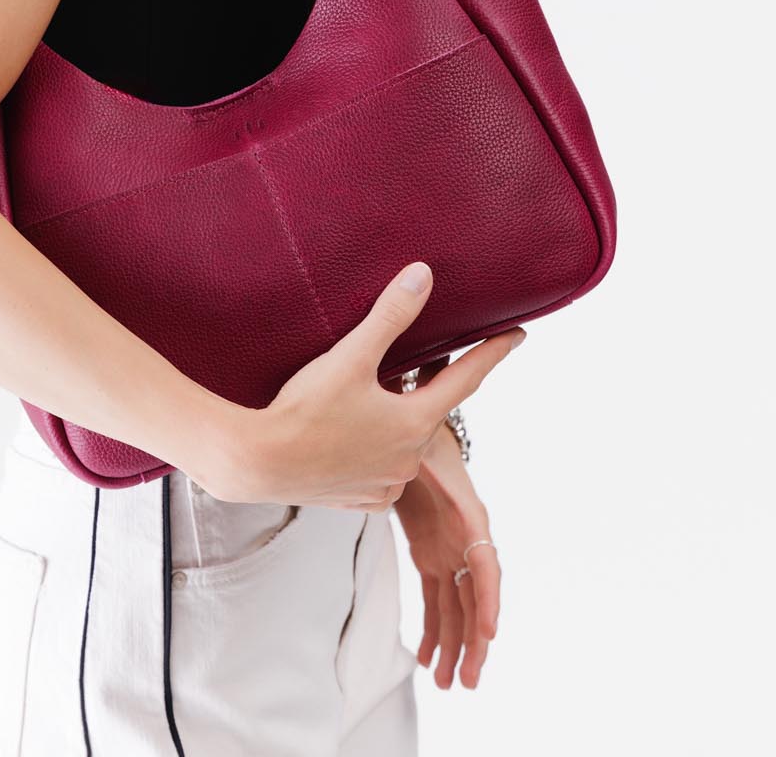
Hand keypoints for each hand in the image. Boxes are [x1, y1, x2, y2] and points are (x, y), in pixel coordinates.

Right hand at [203, 260, 525, 506]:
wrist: (259, 462)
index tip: (517, 335)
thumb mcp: (351, 356)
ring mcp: (387, 483)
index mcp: (415, 421)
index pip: (466, 377)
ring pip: (405, 443)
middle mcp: (409, 458)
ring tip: (374, 402)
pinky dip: (376, 452)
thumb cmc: (304, 409)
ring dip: (397, 422)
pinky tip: (354, 438)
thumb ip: (390, 315)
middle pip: (431, 411)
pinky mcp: (363, 499)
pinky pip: (382, 471)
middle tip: (419, 366)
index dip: (493, 352)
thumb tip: (422, 276)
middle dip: (427, 388)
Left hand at [393, 420, 501, 689]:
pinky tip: (428, 659)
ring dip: (454, 646)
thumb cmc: (423, 438)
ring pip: (456, 608)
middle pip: (475, 598)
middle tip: (468, 680)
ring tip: (447, 684)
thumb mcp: (425, 446)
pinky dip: (433, 630)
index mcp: (470, 519)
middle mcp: (466, 542)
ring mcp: (449, 551)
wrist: (412, 434)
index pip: (486, 566)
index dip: (488, 600)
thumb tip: (414, 459)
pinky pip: (436, 600)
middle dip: (474, 641)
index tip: (488, 632)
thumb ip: (424, 458)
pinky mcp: (430, 556)